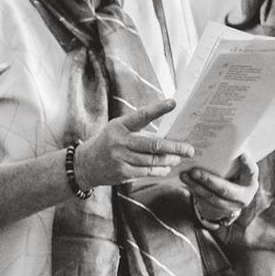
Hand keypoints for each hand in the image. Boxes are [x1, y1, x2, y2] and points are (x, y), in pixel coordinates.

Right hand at [74, 99, 192, 189]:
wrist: (85, 164)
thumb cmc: (108, 142)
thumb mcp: (117, 129)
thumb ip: (137, 128)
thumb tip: (166, 132)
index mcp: (120, 125)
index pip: (141, 116)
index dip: (158, 109)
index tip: (173, 103)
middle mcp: (120, 141)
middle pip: (153, 144)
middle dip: (175, 147)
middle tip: (189, 149)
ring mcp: (120, 158)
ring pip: (152, 160)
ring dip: (169, 160)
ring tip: (179, 158)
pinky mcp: (122, 172)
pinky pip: (146, 171)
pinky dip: (159, 170)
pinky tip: (166, 168)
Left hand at [183, 155, 256, 224]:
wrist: (231, 199)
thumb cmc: (235, 176)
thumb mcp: (239, 170)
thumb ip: (234, 160)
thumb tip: (227, 140)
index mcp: (251, 182)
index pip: (251, 172)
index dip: (247, 164)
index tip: (242, 153)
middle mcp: (243, 197)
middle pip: (225, 190)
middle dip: (208, 180)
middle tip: (194, 171)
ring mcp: (230, 207)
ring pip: (211, 197)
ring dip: (196, 186)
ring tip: (184, 175)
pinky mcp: (217, 211)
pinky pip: (203, 201)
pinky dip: (193, 190)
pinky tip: (185, 181)